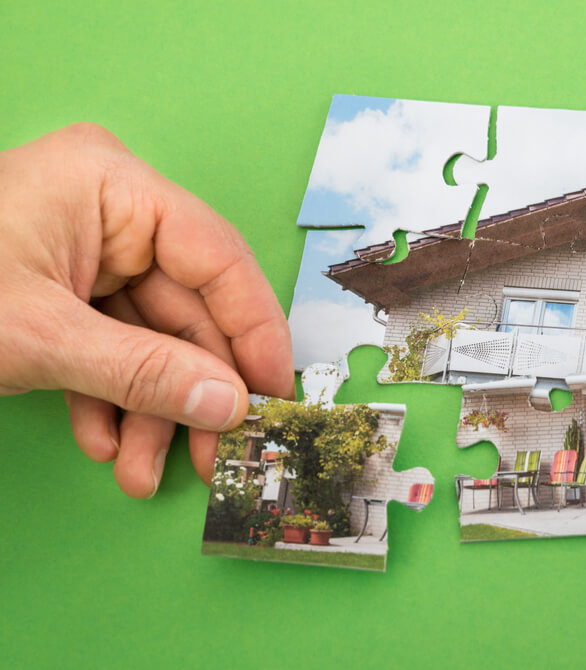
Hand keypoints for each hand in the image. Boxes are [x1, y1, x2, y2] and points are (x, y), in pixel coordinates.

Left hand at [0, 124, 293, 495]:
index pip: (216, 256)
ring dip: (149, 410)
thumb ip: (146, 372)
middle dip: (188, 393)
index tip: (273, 392)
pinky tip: (102, 440)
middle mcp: (108, 210)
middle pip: (185, 308)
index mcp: (111, 185)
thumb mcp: (40, 337)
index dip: (253, 330)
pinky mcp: (61, 288)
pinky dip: (110, 398)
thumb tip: (228, 404)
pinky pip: (111, 345)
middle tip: (212, 453)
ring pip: (150, 337)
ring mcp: (83, 250)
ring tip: (141, 468)